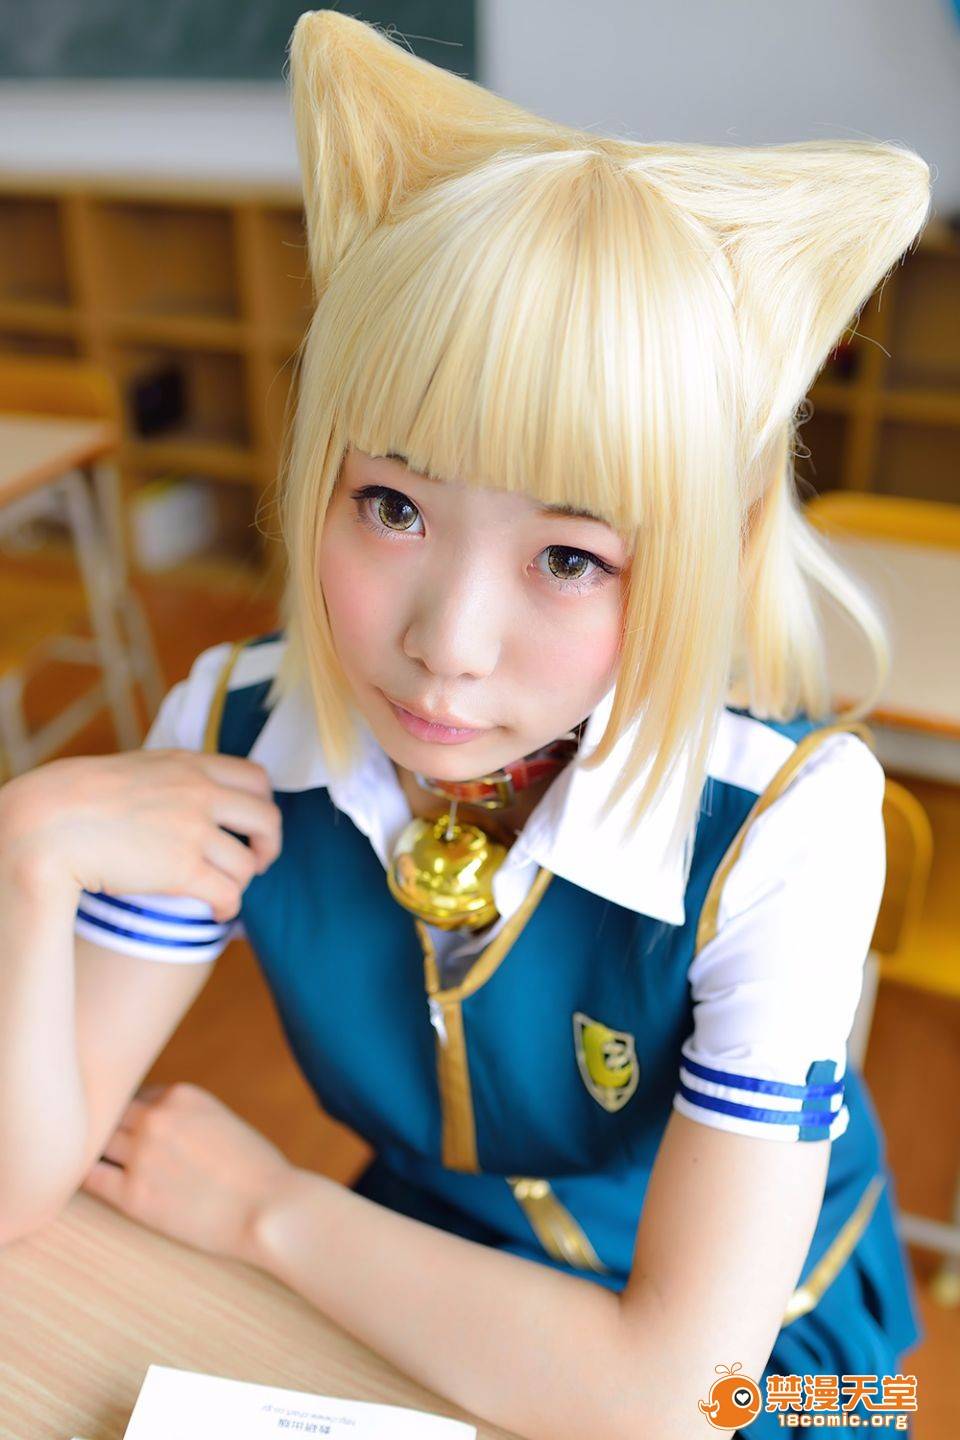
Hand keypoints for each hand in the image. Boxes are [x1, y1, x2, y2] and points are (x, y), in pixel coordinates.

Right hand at [0, 749, 281, 920]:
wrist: (50, 822)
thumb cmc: (82, 798)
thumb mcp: (140, 769)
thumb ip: (175, 779)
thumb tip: (194, 795)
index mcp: (191, 765)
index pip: (256, 778)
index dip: (263, 805)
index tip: (253, 824)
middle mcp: (200, 793)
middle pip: (267, 819)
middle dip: (269, 844)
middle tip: (259, 860)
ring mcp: (193, 831)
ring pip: (247, 864)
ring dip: (240, 882)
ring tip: (222, 890)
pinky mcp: (182, 870)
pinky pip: (228, 894)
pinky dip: (227, 907)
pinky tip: (215, 912)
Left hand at [80, 1081, 297, 1264]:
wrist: (270, 1208)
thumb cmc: (256, 1171)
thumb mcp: (222, 1122)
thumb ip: (186, 1118)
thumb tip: (156, 1130)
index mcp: (182, 1094)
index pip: (137, 1097)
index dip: (132, 1118)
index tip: (130, 1134)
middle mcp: (156, 1117)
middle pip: (110, 1115)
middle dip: (109, 1131)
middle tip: (102, 1148)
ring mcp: (141, 1154)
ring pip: (95, 1142)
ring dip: (94, 1152)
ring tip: (91, 1164)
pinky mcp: (133, 1195)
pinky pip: (91, 1178)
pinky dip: (83, 1177)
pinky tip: (82, 1182)